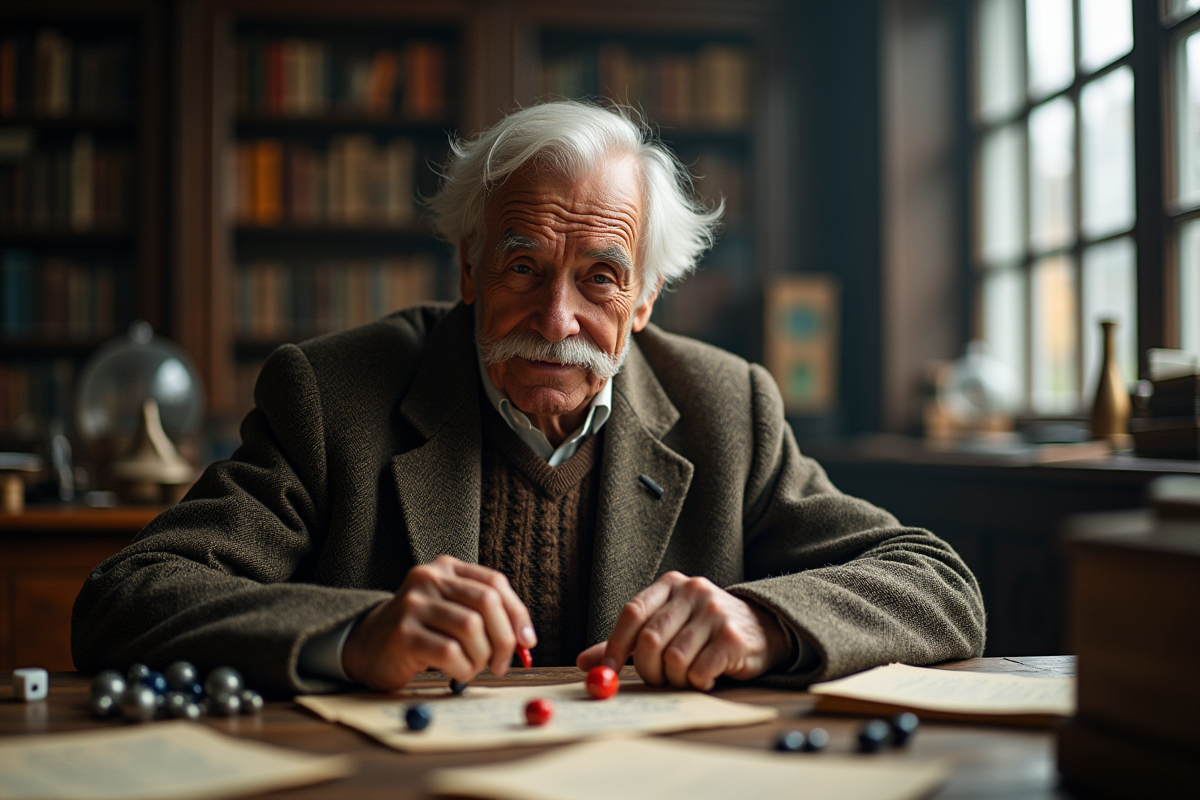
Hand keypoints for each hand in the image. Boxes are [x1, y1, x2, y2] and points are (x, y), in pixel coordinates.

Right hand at [342, 555, 535, 690]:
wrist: (367, 647)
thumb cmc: (420, 633)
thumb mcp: (450, 611)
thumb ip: (485, 616)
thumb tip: (525, 639)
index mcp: (446, 568)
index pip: (495, 583)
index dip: (517, 614)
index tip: (527, 642)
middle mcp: (429, 578)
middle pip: (487, 602)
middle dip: (504, 639)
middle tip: (501, 664)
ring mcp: (413, 604)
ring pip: (471, 627)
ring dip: (481, 656)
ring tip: (471, 667)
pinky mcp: (402, 633)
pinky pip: (449, 652)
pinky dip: (462, 669)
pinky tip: (455, 673)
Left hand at [576, 572, 788, 690]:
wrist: (763, 629)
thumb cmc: (705, 631)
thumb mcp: (667, 626)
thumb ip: (627, 643)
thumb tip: (585, 662)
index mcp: (670, 585)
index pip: (632, 612)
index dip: (615, 646)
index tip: (607, 673)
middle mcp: (693, 591)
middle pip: (650, 639)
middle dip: (648, 669)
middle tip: (658, 679)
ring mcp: (715, 612)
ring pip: (674, 659)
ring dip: (675, 678)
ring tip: (687, 675)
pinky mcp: (733, 637)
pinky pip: (699, 671)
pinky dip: (697, 682)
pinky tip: (707, 676)